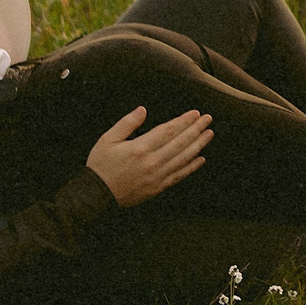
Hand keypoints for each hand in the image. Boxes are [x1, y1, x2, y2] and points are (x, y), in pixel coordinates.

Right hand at [85, 106, 212, 206]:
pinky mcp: (157, 187)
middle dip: (196, 129)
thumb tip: (143, 110)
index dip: (184, 121)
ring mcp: (157, 176)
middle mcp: (152, 162)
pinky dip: (191, 167)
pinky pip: (179, 176)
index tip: (196, 114)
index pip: (168, 131)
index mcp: (140, 148)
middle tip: (208, 119)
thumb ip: (127, 123)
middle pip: (180, 143)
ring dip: (198, 145)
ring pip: (183, 158)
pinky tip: (201, 159)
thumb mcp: (108, 139)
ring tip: (209, 134)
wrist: (96, 195)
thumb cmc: (100, 165)